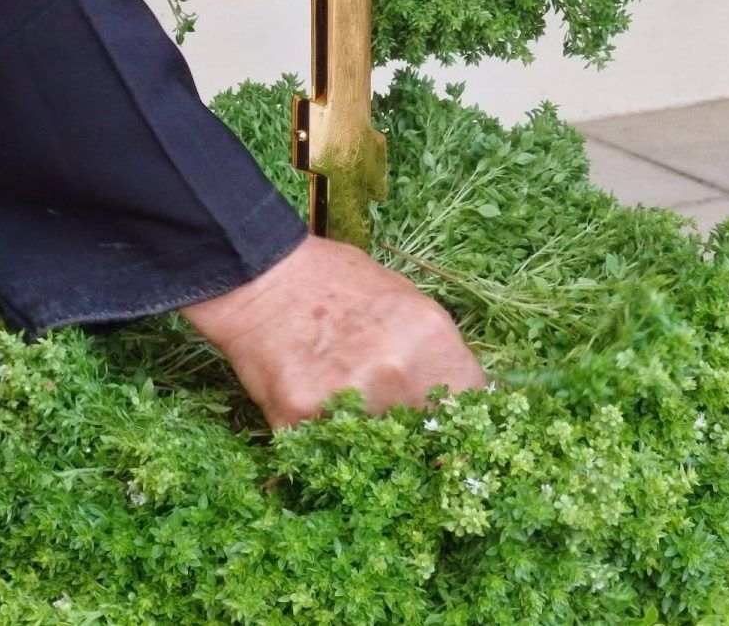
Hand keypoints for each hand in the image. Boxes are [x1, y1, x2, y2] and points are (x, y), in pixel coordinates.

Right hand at [182, 235, 485, 427]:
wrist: (259, 276)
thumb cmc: (332, 281)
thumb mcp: (401, 299)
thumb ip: (430, 349)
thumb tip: (454, 397)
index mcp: (428, 336)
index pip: (469, 402)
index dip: (454, 412)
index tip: (441, 419)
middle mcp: (396, 372)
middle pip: (425, 434)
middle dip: (411, 433)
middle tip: (387, 416)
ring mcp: (349, 399)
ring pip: (377, 451)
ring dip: (367, 444)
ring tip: (344, 407)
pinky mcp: (302, 419)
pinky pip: (326, 451)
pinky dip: (322, 440)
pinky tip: (312, 407)